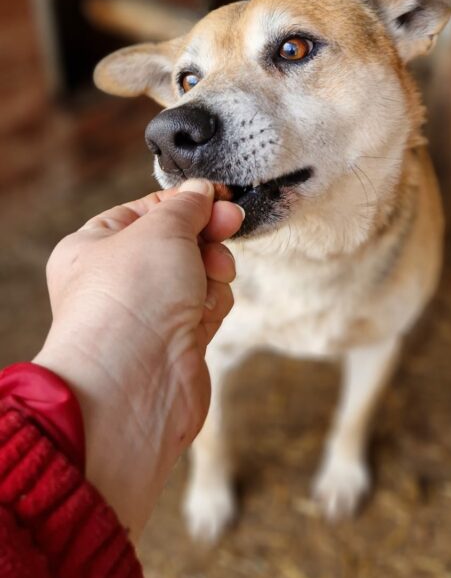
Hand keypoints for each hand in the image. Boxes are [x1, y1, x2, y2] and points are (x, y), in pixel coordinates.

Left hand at [34, 180, 243, 539]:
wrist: (135, 384)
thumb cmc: (131, 300)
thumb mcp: (161, 229)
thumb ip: (187, 206)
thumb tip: (201, 193)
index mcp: (94, 246)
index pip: (148, 210)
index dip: (188, 202)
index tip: (223, 198)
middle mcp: (117, 280)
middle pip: (179, 242)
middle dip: (207, 238)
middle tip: (230, 227)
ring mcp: (147, 312)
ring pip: (199, 274)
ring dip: (212, 274)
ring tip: (208, 283)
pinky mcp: (176, 341)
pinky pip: (207, 307)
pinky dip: (213, 306)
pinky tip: (204, 314)